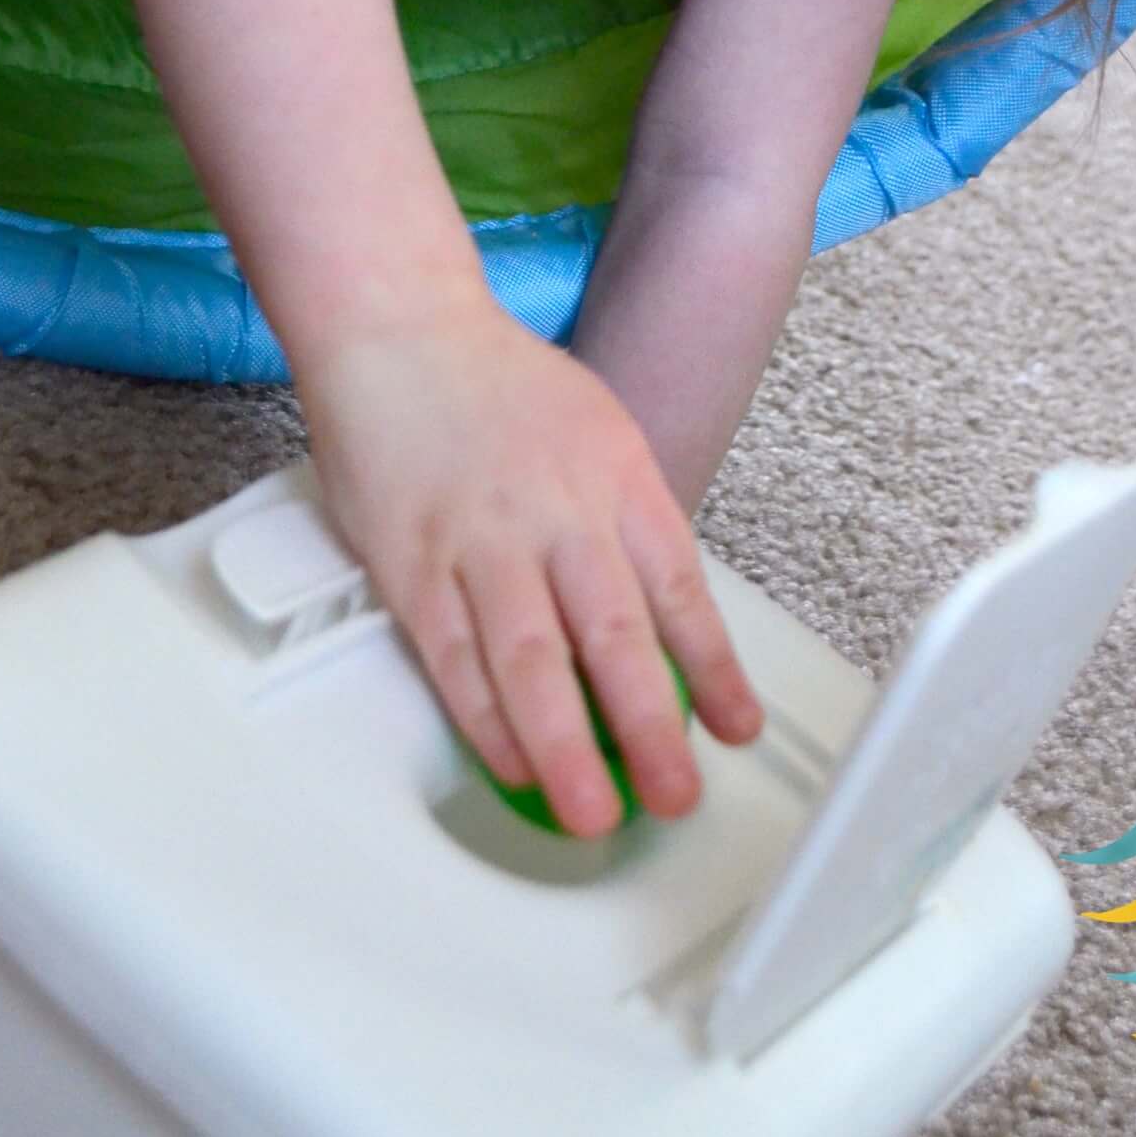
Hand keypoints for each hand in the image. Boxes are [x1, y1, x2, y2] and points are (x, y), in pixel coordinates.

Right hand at [297, 300, 763, 837]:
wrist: (401, 325)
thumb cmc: (499, 386)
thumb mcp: (598, 433)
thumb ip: (628, 523)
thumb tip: (666, 626)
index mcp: (616, 476)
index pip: (678, 588)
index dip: (712, 669)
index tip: (735, 730)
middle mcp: (556, 510)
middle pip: (612, 634)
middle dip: (650, 727)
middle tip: (674, 794)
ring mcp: (481, 539)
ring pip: (531, 660)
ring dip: (566, 747)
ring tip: (595, 811)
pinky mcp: (413, 562)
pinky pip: (455, 656)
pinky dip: (486, 720)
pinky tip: (514, 764)